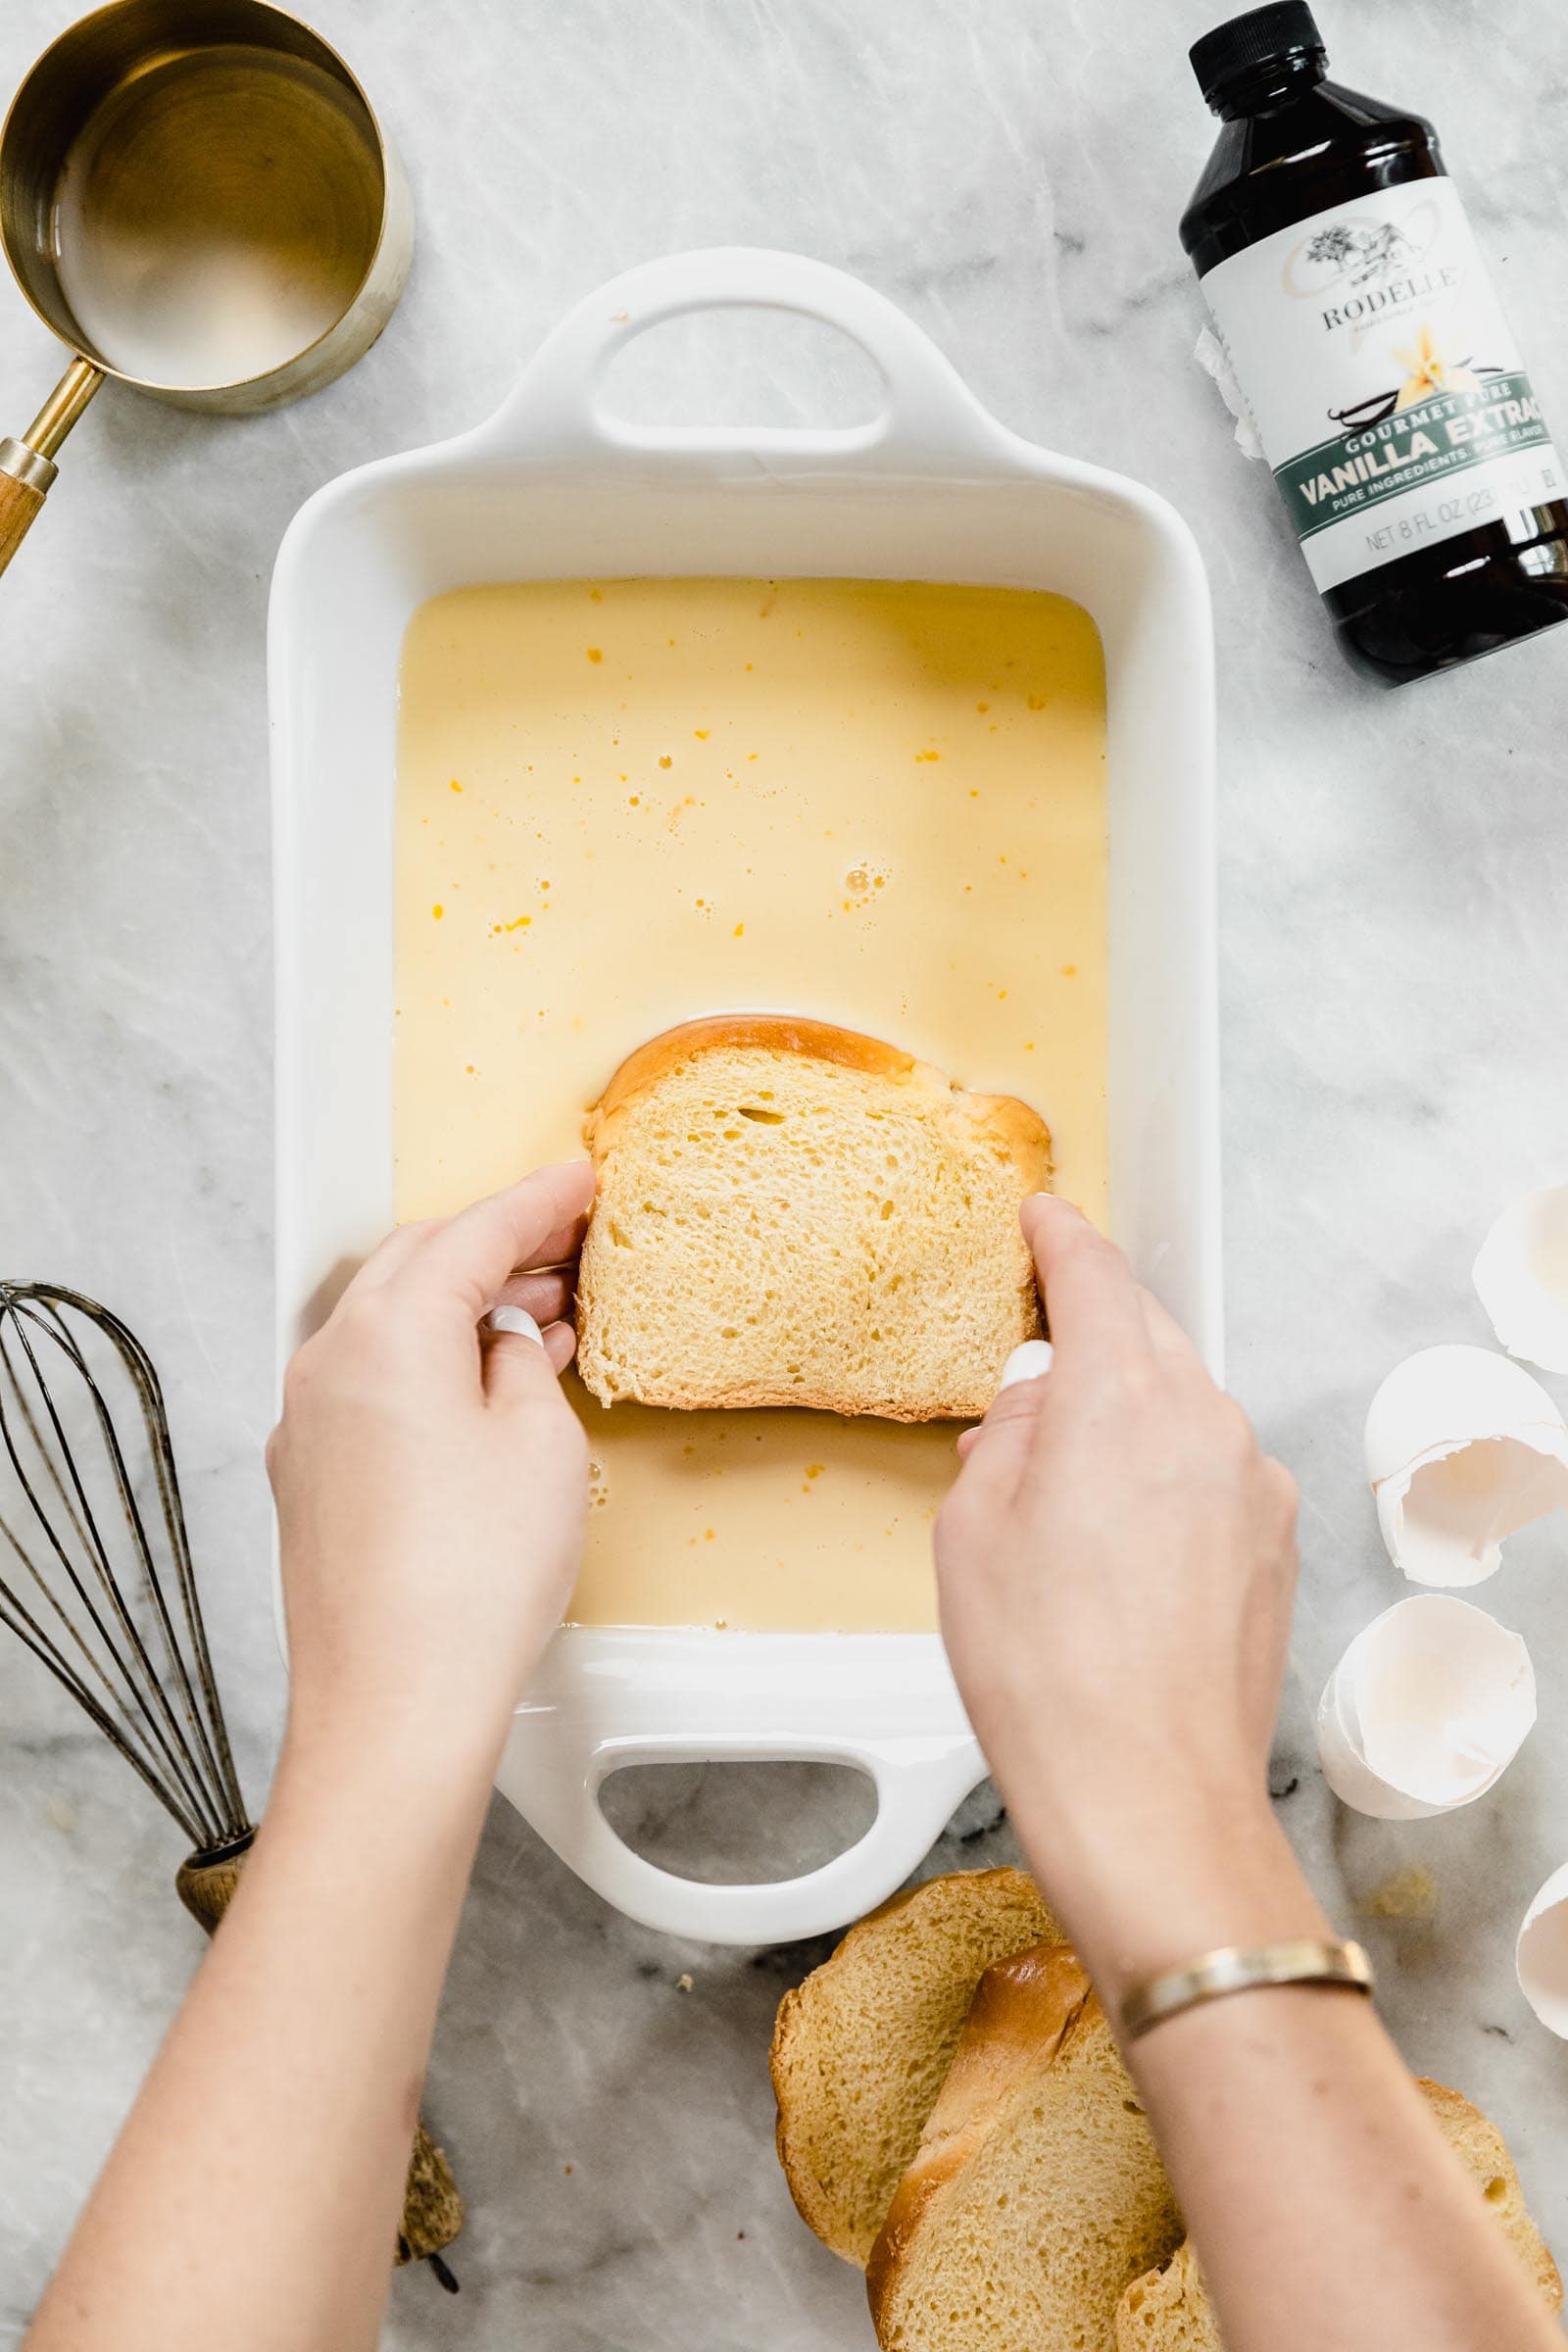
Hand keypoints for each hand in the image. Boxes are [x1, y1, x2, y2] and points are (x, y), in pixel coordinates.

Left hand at [267, 1162, 595, 1767]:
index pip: (471, 1234)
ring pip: (389, 1323)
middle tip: (568, 1240)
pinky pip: (372, 1382)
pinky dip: (429, 1362)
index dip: (536, 1202)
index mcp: (385, 1331)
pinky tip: (485, 1389)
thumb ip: (528, 1364)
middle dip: (495, 1245)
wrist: (393, 1708)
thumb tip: (514, 1342)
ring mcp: (307, 1422)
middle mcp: (328, 1362)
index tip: (578, 1180)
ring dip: (462, 1306)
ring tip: (544, 1315)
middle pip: (416, 1264)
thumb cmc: (467, 1586)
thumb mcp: (541, 1445)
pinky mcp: (309, 1478)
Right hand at [936, 1195, 1307, 1990]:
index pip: (1096, 1276)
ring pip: (1181, 1405)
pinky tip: (1112, 1542)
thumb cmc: (1048, 1675)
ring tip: (1056, 1489)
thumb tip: (1033, 1405)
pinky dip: (1163, 1474)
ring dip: (1125, 1414)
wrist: (1147, 1794)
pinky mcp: (1274, 1541)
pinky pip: (1211, 1469)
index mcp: (1120, 1397)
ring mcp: (1252, 1483)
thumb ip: (1006, 1436)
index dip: (1061, 1238)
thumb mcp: (971, 1530)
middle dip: (1091, 1329)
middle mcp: (1205, 1421)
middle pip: (1147, 1333)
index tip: (1043, 1219)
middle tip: (1034, 1354)